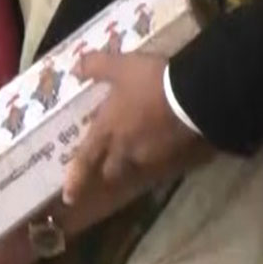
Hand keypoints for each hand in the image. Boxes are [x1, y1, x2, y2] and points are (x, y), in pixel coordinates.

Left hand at [63, 51, 200, 205]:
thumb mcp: (119, 66)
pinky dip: (159, 155)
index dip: (76, 179)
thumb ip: (95, 66)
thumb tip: (74, 68)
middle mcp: (127, 149)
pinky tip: (165, 145)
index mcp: (108, 130)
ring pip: (137, 167)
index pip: (86, 159)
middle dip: (108, 169)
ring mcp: (153, 156)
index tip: (68, 197)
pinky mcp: (176, 156)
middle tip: (108, 165)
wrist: (194, 95)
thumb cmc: (149, 82)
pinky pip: (161, 161)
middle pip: (112, 170)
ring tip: (140, 150)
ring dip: (134, 162)